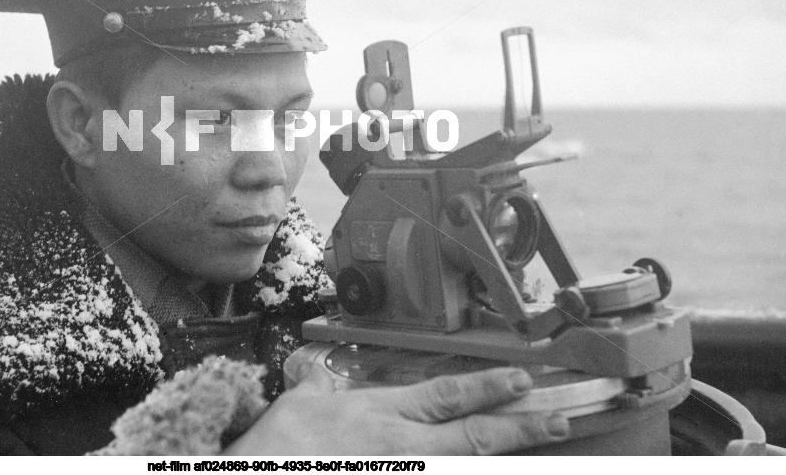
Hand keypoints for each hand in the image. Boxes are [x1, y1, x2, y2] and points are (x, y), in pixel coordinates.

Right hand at [224, 364, 569, 454]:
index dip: (487, 388)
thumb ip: (318, 385)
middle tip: (556, 421)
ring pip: (464, 468)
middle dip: (518, 428)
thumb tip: (319, 371)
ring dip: (499, 459)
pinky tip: (483, 468)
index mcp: (380, 414)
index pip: (445, 396)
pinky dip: (467, 472)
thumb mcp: (297, 403)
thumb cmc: (279, 448)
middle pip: (472, 437)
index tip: (520, 381)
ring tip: (536, 453)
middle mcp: (400, 448)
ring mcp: (401, 474)